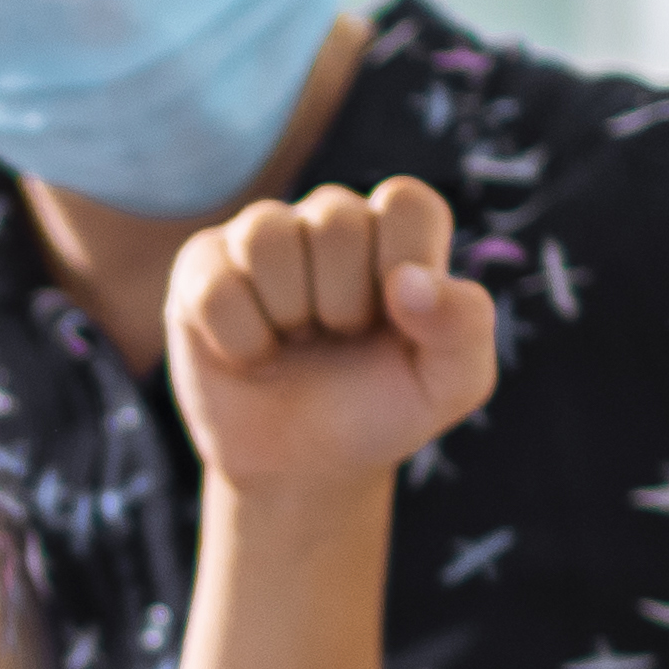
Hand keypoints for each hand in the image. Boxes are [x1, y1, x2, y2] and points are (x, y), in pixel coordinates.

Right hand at [168, 176, 497, 495]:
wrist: (302, 466)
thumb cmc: (380, 411)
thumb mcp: (450, 385)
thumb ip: (464, 324)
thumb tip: (409, 280)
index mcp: (398, 233)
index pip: (406, 202)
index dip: (402, 264)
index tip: (397, 319)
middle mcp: (330, 220)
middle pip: (336, 219)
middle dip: (343, 302)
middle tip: (339, 339)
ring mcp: (262, 237)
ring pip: (265, 237)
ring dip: (287, 314)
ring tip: (295, 340)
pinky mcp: (204, 266)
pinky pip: (215, 285)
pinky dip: (240, 340)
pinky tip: (252, 355)